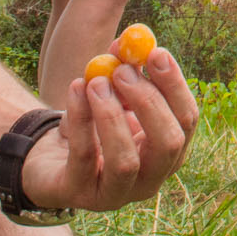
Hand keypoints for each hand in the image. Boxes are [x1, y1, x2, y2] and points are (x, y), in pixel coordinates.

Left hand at [20, 50, 198, 211]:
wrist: (49, 157)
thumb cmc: (92, 122)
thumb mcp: (110, 91)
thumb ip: (122, 67)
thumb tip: (129, 41)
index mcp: (168, 149)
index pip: (187, 119)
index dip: (175, 86)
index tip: (156, 52)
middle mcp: (151, 177)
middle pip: (168, 144)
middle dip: (148, 103)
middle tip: (122, 72)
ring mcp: (117, 193)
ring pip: (126, 161)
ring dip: (111, 116)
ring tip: (95, 82)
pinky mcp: (80, 194)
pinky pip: (84, 156)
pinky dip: (81, 118)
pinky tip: (75, 89)